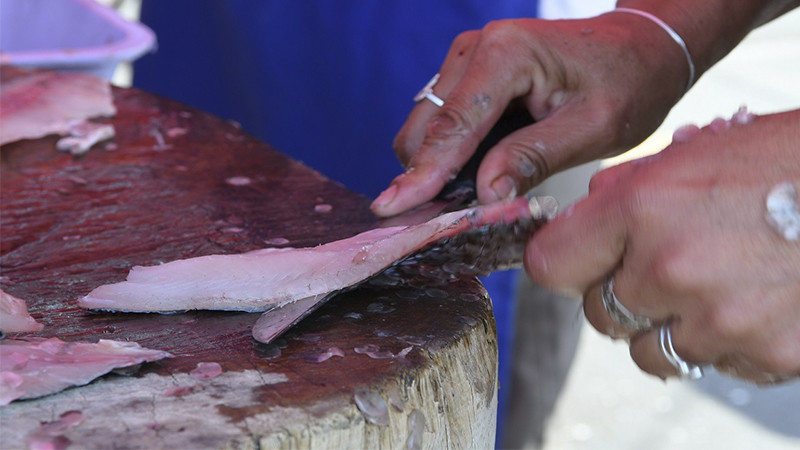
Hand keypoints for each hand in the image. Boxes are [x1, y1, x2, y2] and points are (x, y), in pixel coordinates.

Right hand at [370, 12, 690, 216]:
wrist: (643, 46)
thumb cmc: (629, 81)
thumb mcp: (594, 126)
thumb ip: (533, 156)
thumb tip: (484, 194)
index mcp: (505, 54)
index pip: (451, 126)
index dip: (422, 174)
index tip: (391, 210)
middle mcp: (476, 49)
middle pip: (425, 127)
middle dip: (426, 176)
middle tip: (446, 222)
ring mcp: (469, 59)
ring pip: (427, 126)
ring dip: (438, 167)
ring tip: (467, 202)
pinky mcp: (471, 74)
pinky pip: (443, 122)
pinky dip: (451, 154)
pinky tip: (477, 176)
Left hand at [525, 109, 799, 382]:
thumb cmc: (788, 161)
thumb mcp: (696, 152)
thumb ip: (627, 190)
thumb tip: (582, 220)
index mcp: (643, 208)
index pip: (551, 264)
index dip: (563, 263)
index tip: (576, 262)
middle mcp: (671, 269)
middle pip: (598, 313)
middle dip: (620, 294)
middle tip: (662, 268)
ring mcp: (721, 319)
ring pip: (651, 351)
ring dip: (669, 327)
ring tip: (714, 288)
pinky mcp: (768, 356)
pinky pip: (715, 365)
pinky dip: (725, 345)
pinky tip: (757, 305)